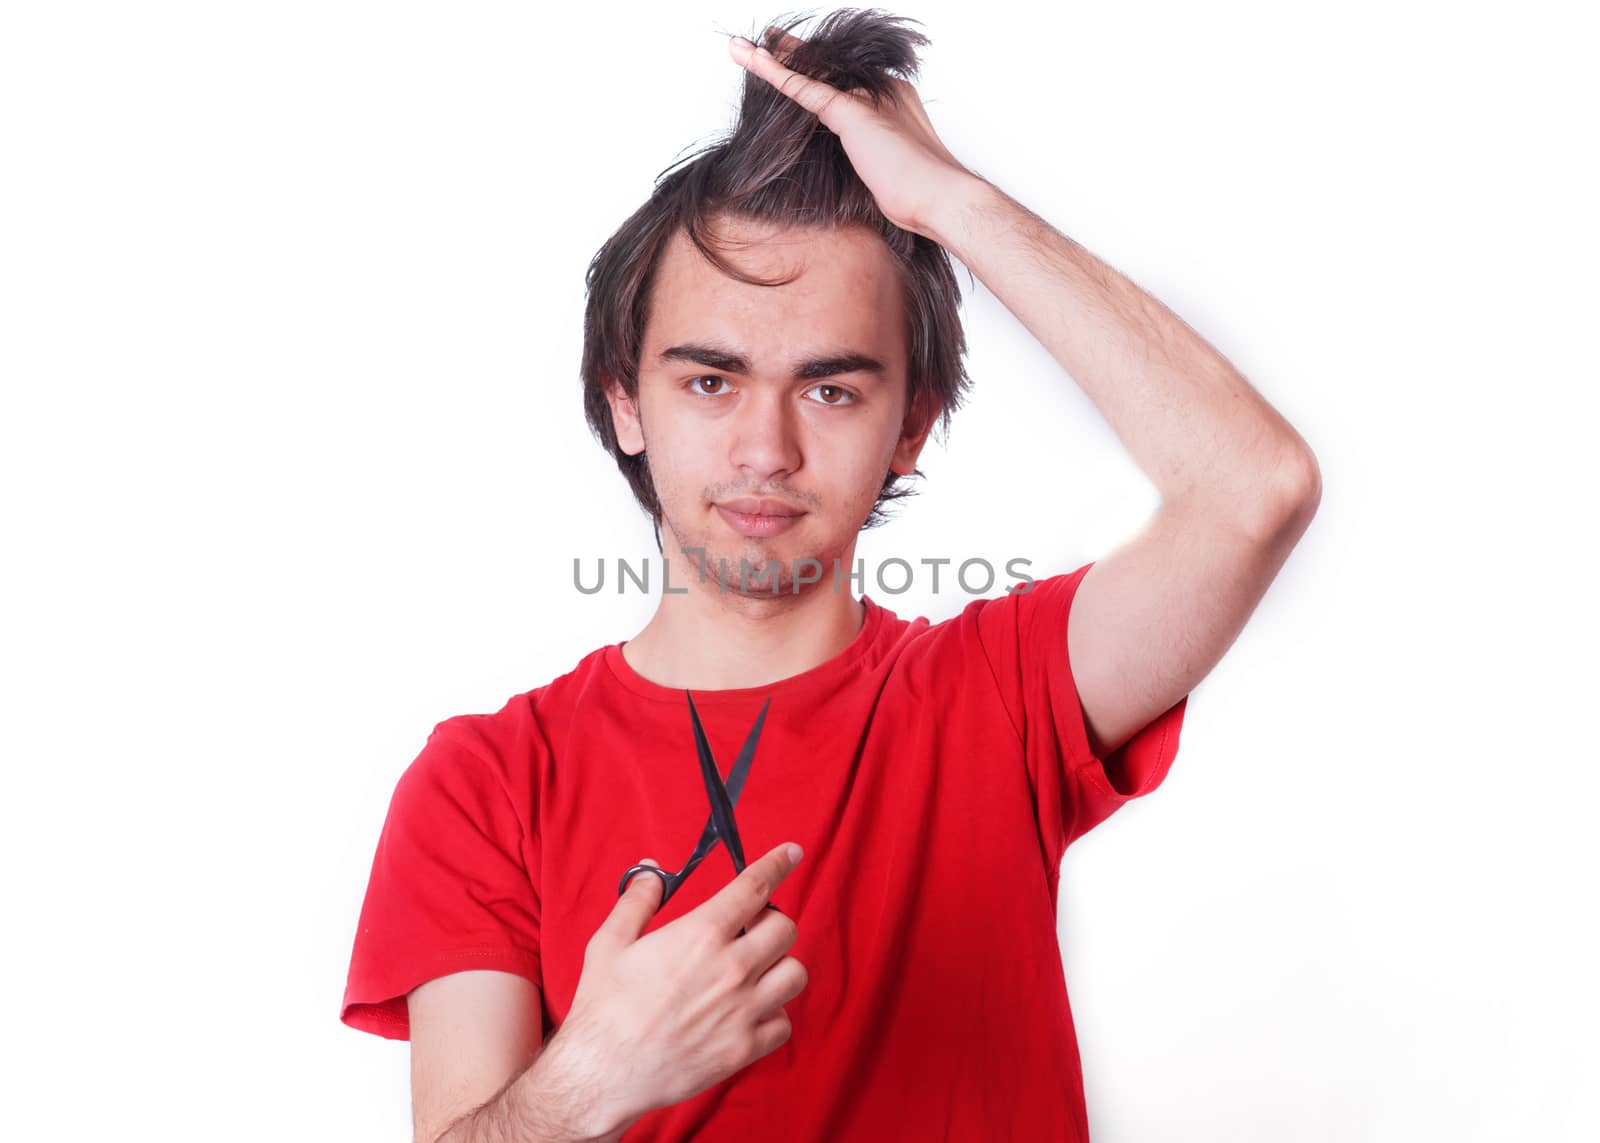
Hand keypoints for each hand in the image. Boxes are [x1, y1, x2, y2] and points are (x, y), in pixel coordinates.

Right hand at [559, 843, 806, 1128]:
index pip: (755, 887)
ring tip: (754, 971)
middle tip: (749, 931)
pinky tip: (749, 1011)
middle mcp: (732, 969)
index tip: (791, 853)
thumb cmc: (604, 1006)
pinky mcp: (744, 1048)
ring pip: (795, 974)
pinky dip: (774, 1014)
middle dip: (771, 922)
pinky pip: (784, 1023)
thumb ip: (637, 900)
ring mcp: (743, 1011)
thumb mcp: (610, 941)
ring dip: (779, 966)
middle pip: (786, 928)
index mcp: (702, 935)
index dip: (777, 863)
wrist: (602, 1073)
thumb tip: (653, 871)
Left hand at [728, 26, 977, 241]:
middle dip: (794, 57)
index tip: (798, 67)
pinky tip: (749, 57)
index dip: (819, 73)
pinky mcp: (849, 112)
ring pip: (812, 72)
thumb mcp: (887, 168)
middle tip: (766, 44)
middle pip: (829, 70)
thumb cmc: (921, 195)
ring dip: (774, 59)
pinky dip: (772, 71)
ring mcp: (866, 97)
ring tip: (743, 48)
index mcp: (892, 98)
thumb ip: (868, 154)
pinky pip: (801, 86)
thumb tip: (856, 164)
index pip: (847, 80)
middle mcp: (880, 89)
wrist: (941, 198)